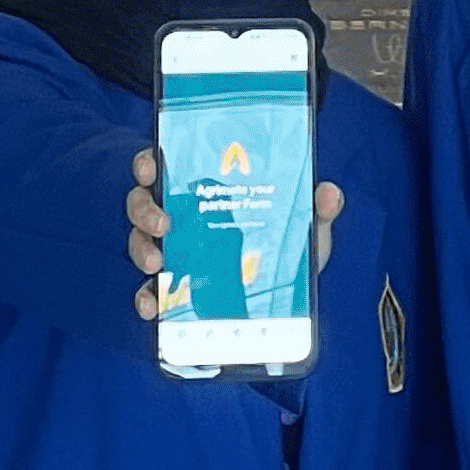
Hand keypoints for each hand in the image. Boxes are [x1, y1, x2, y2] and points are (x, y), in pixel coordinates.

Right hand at [128, 149, 342, 319]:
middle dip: (144, 209)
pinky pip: (148, 291)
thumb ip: (318, 210)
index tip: (150, 166)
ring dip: (141, 249)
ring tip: (157, 263)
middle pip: (142, 202)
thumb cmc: (285, 251)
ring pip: (139, 241)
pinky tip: (151, 306)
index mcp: (203, 192)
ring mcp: (172, 254)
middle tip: (162, 223)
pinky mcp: (172, 290)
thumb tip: (329, 193)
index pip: (164, 167)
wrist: (281, 305)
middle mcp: (180, 218)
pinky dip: (145, 298)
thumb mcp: (304, 228)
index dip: (149, 163)